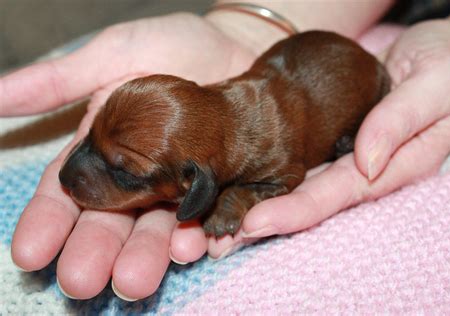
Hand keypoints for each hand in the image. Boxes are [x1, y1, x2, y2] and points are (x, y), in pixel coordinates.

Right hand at [6, 13, 256, 299]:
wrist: (236, 46)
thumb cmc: (175, 44)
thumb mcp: (115, 55)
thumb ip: (60, 81)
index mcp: (103, 147)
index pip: (68, 192)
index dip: (48, 222)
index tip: (31, 252)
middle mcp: (137, 174)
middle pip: (110, 221)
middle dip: (94, 251)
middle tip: (82, 280)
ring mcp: (177, 184)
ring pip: (156, 228)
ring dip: (145, 255)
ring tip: (136, 278)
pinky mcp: (214, 186)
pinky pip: (204, 216)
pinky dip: (197, 235)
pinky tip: (190, 248)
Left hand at [197, 7, 449, 257]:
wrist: (444, 52)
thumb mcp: (437, 83)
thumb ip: (403, 119)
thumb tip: (367, 159)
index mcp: (399, 164)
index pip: (342, 193)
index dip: (299, 211)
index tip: (256, 222)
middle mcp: (369, 167)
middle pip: (315, 200)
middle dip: (269, 220)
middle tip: (222, 241)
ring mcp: (350, 154)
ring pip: (303, 185)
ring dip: (262, 204)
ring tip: (220, 222)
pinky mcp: (335, 138)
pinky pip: (302, 159)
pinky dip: (270, 175)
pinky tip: (240, 183)